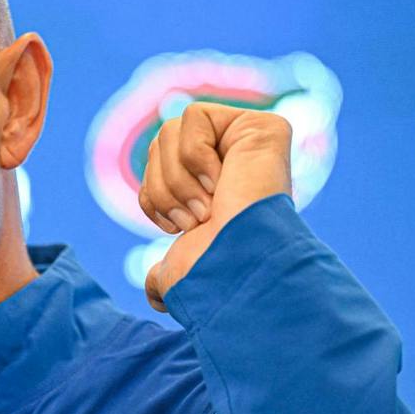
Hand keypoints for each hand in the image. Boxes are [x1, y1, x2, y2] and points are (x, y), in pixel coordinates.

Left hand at [138, 102, 292, 312]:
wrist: (235, 264)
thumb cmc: (211, 270)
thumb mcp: (176, 270)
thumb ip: (162, 275)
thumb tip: (156, 296)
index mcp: (215, 191)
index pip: (156, 170)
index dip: (154, 197)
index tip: (179, 228)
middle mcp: (234, 164)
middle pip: (159, 145)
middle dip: (164, 188)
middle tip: (195, 219)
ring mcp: (249, 142)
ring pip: (170, 131)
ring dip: (177, 178)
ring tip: (207, 205)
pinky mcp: (260, 126)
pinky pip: (194, 117)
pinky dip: (194, 154)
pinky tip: (221, 181)